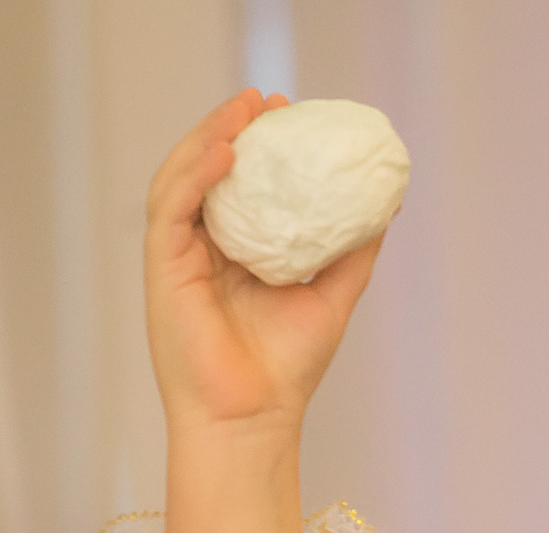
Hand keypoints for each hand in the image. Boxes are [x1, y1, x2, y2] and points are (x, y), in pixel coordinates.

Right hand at [145, 90, 380, 435]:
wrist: (254, 417)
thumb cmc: (287, 368)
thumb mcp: (333, 296)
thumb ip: (352, 252)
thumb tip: (385, 207)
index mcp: (235, 253)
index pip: (240, 184)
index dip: (259, 145)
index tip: (289, 115)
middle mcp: (202, 248)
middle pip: (207, 171)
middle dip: (232, 128)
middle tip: (264, 99)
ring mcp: (178, 255)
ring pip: (182, 177)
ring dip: (209, 136)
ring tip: (243, 109)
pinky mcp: (162, 266)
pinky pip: (172, 206)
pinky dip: (196, 173)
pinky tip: (227, 152)